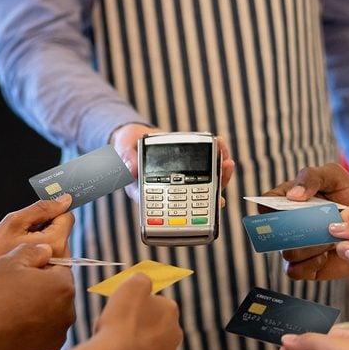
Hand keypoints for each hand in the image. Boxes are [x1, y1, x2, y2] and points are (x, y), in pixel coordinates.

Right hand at [0, 199, 73, 349]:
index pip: (60, 265)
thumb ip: (32, 251)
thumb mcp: (7, 263)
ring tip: (8, 311)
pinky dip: (31, 329)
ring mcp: (60, 334)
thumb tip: (46, 250)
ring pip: (50, 312)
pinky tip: (10, 329)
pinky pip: (43, 333)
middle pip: (57, 290)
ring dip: (36, 308)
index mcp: (62, 285)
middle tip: (12, 289)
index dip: (40, 263)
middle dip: (39, 287)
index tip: (21, 269)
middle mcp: (68, 311)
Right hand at [66, 274, 181, 349]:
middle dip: (139, 328)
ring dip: (136, 348)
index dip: (135, 306)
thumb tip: (144, 280)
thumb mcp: (130, 286)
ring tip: (114, 348)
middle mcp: (175, 335)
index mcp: (170, 311)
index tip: (121, 311)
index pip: (154, 303)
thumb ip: (141, 279)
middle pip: (154, 327)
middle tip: (116, 329)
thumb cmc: (121, 322)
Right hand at [110, 124, 234, 204]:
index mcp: (147, 192)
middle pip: (192, 199)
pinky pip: (205, 168)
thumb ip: (125, 157)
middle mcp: (166, 190)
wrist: (134, 135)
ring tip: (226, 163)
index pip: (168, 209)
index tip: (195, 209)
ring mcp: (180, 180)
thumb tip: (131, 168)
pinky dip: (215, 160)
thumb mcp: (122, 148)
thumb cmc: (126, 146)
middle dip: (211, 192)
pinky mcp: (188, 169)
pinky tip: (221, 150)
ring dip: (218, 175)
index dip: (187, 214)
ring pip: (203, 185)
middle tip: (221, 184)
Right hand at [263, 164, 348, 279]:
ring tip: (328, 240)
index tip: (287, 208)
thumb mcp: (332, 177)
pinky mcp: (304, 265)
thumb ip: (310, 178)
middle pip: (272, 232)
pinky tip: (325, 255)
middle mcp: (286, 225)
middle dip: (292, 231)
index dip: (268, 208)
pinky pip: (295, 271)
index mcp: (285, 201)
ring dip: (308, 248)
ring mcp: (294, 245)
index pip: (264, 204)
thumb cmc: (346, 194)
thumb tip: (293, 196)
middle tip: (313, 226)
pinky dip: (310, 265)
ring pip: (286, 253)